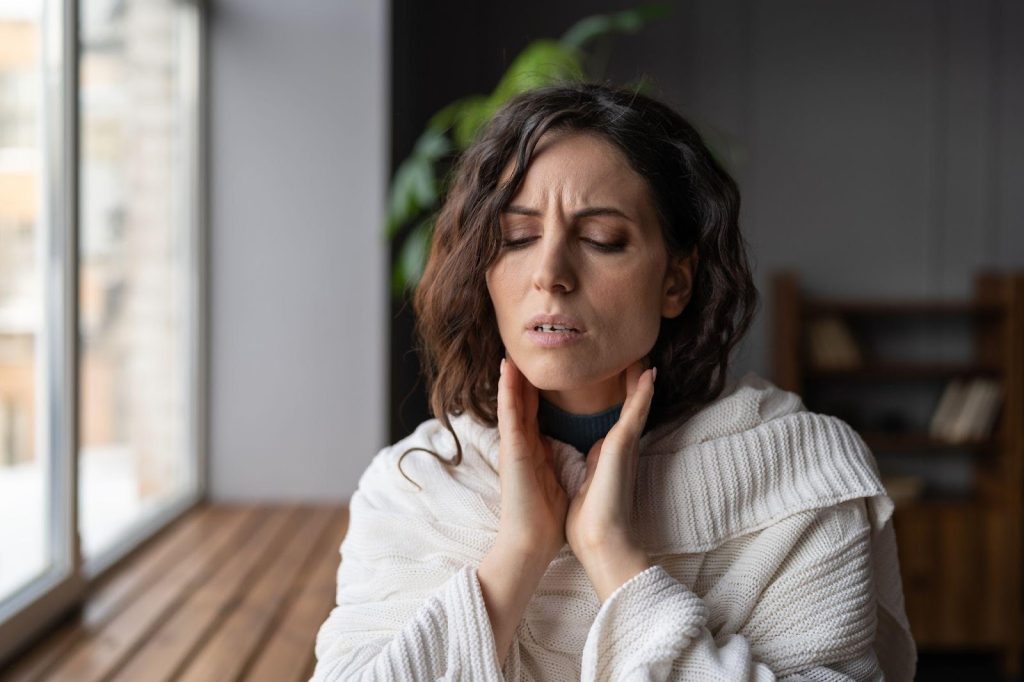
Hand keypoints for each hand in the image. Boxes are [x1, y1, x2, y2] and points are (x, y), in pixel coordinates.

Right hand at [493, 355, 568, 564]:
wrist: (532, 543)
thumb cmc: (547, 519)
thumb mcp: (559, 479)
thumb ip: (559, 460)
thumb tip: (575, 447)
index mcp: (534, 451)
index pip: (536, 412)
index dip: (539, 389)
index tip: (546, 367)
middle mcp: (521, 446)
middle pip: (523, 403)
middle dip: (523, 378)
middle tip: (524, 350)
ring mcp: (513, 448)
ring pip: (512, 404)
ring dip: (510, 378)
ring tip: (510, 353)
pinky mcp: (511, 453)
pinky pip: (509, 416)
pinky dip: (507, 393)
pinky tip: (506, 374)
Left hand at [565, 360, 655, 599]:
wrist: (600, 543)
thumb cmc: (589, 523)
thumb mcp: (585, 485)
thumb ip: (591, 468)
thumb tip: (591, 457)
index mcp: (607, 457)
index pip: (614, 420)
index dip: (618, 399)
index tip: (618, 377)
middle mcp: (619, 449)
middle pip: (629, 408)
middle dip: (633, 385)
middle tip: (638, 358)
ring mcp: (623, 448)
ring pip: (634, 406)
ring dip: (639, 382)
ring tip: (644, 357)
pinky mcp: (621, 448)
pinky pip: (634, 413)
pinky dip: (641, 394)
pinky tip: (648, 374)